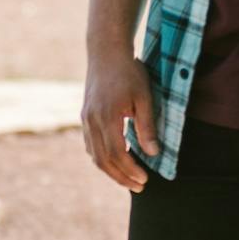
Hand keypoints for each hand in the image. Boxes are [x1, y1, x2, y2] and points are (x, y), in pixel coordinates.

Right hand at [80, 51, 158, 191]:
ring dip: (111, 171)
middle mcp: (92, 121)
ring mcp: (86, 120)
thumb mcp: (144, 97)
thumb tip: (153, 153)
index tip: (145, 180)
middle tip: (139, 187)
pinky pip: (91, 146)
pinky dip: (102, 158)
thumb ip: (147, 126)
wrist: (105, 52)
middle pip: (103, 160)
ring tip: (128, 179)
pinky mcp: (85, 117)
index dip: (130, 170)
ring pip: (95, 155)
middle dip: (121, 177)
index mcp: (107, 117)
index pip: (117, 154)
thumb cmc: (128, 72)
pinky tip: (114, 162)